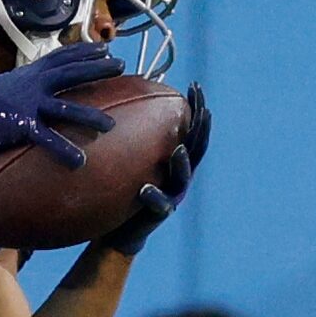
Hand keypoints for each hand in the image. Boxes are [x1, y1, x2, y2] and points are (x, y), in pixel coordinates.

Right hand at [0, 40, 123, 166]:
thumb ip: (17, 89)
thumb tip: (27, 96)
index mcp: (24, 75)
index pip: (58, 57)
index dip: (82, 51)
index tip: (101, 47)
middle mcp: (29, 85)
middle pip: (70, 72)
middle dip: (97, 68)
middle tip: (120, 65)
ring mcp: (26, 105)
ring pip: (66, 108)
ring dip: (90, 116)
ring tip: (110, 125)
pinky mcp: (19, 126)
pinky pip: (47, 139)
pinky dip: (64, 150)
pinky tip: (79, 161)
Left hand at [100, 81, 210, 256]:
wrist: (119, 229)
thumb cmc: (120, 188)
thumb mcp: (125, 158)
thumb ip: (128, 135)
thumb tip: (113, 99)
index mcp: (175, 158)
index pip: (190, 129)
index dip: (196, 109)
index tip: (194, 87)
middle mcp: (179, 175)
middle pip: (197, 148)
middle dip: (201, 128)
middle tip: (202, 109)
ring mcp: (172, 195)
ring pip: (183, 177)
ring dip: (182, 163)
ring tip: (177, 150)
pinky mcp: (159, 215)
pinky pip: (159, 206)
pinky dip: (153, 197)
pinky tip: (145, 190)